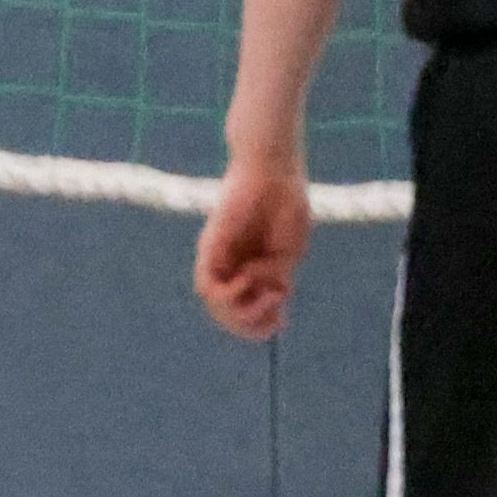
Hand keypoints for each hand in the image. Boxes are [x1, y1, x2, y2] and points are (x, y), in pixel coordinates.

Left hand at [196, 154, 312, 341]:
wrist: (275, 171)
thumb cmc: (286, 206)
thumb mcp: (289, 252)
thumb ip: (276, 278)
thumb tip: (269, 300)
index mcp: (251, 269)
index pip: (244, 310)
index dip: (259, 326)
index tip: (282, 324)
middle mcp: (231, 266)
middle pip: (227, 313)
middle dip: (251, 325)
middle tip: (276, 318)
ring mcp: (219, 257)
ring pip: (214, 303)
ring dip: (241, 313)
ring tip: (268, 298)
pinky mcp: (210, 246)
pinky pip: (207, 284)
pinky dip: (228, 293)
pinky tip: (249, 280)